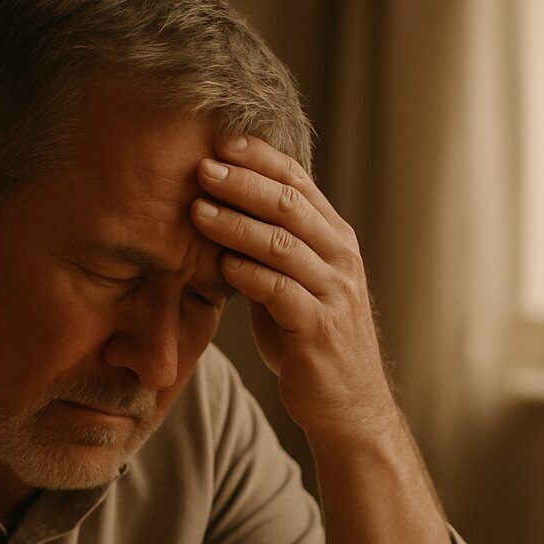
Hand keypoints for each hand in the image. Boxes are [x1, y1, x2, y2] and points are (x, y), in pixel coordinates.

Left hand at [191, 134, 399, 444]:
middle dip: (243, 182)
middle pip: (289, 205)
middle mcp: (341, 258)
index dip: (260, 158)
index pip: (298, 184)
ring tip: (197, 209)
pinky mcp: (319, 328)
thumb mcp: (293, 283)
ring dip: (236, 224)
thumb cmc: (309, 339)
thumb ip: (270, 248)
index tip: (220, 139)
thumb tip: (222, 207)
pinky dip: (248, 274)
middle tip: (201, 166)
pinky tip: (220, 263)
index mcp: (335, 238)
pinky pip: (279, 291)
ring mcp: (334, 292)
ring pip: (282, 244)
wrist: (347, 404)